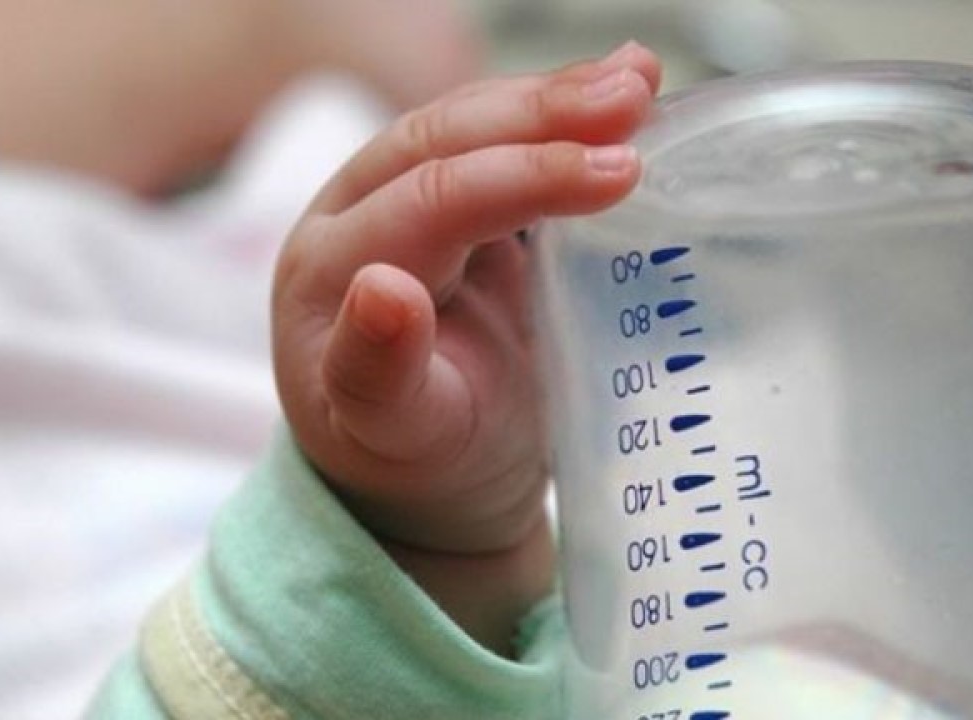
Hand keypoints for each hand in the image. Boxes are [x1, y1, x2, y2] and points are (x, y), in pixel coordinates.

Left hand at [272, 42, 660, 649]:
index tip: (618, 173)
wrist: (429, 465)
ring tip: (642, 79)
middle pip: (444, 138)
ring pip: (472, 124)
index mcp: (331, 269)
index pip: (428, 201)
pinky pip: (502, 144)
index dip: (523, 177)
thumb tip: (383, 289)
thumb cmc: (412, 458)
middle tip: (637, 95)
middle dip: (543, 111)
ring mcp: (402, 199)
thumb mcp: (394, 437)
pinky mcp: (452, 201)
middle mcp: (355, 215)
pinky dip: (561, 121)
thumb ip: (377, 373)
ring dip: (555, 98)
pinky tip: (627, 98)